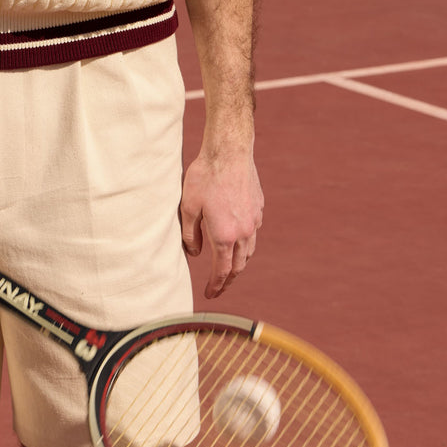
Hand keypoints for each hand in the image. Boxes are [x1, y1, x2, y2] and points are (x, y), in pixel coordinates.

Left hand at [180, 149, 263, 298]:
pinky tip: (236, 240)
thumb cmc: (204, 177)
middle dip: (228, 280)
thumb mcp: (188, 207)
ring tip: (228, 269)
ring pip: (248, 251)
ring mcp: (254, 220)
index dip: (215, 285)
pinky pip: (252, 234)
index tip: (209, 295)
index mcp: (224, 236)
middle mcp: (243, 232)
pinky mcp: (258, 208)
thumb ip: (190, 235)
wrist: (229, 152)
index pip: (222, 271)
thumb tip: (195, 254)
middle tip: (218, 288)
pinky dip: (244, 244)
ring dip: (238, 264)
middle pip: (238, 266)